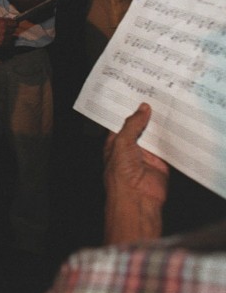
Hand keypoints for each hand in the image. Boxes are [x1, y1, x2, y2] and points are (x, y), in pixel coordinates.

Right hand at [0, 17, 16, 46]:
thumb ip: (2, 20)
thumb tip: (8, 21)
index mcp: (3, 22)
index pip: (15, 23)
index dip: (14, 24)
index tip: (13, 25)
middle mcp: (5, 30)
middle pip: (14, 30)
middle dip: (11, 30)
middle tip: (6, 30)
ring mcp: (3, 37)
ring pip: (12, 37)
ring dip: (9, 37)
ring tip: (3, 36)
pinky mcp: (1, 44)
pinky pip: (9, 43)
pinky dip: (7, 42)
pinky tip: (2, 40)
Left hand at [103, 102, 168, 242]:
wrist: (137, 198)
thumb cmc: (121, 173)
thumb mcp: (122, 142)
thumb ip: (132, 124)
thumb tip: (143, 108)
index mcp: (115, 142)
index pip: (121, 122)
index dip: (127, 110)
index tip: (135, 94)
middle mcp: (130, 147)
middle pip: (139, 127)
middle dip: (145, 115)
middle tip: (154, 96)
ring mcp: (146, 155)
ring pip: (154, 135)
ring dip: (159, 125)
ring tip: (167, 105)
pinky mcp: (161, 162)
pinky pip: (167, 147)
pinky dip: (171, 138)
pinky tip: (176, 124)